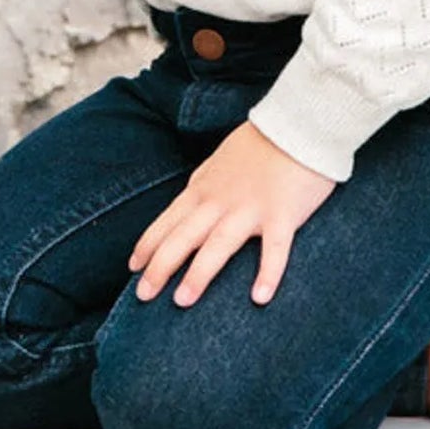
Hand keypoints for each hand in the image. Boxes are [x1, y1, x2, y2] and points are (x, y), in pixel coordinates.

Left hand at [129, 120, 335, 308]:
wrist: (297, 126)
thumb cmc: (259, 146)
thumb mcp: (218, 163)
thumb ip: (202, 187)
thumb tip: (184, 208)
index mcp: (203, 189)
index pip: (168, 221)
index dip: (148, 245)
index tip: (132, 268)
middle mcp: (220, 201)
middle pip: (184, 237)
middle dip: (160, 267)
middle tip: (142, 296)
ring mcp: (251, 208)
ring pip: (218, 245)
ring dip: (199, 273)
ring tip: (181, 302)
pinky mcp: (282, 215)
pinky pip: (274, 248)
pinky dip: (268, 272)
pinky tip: (259, 298)